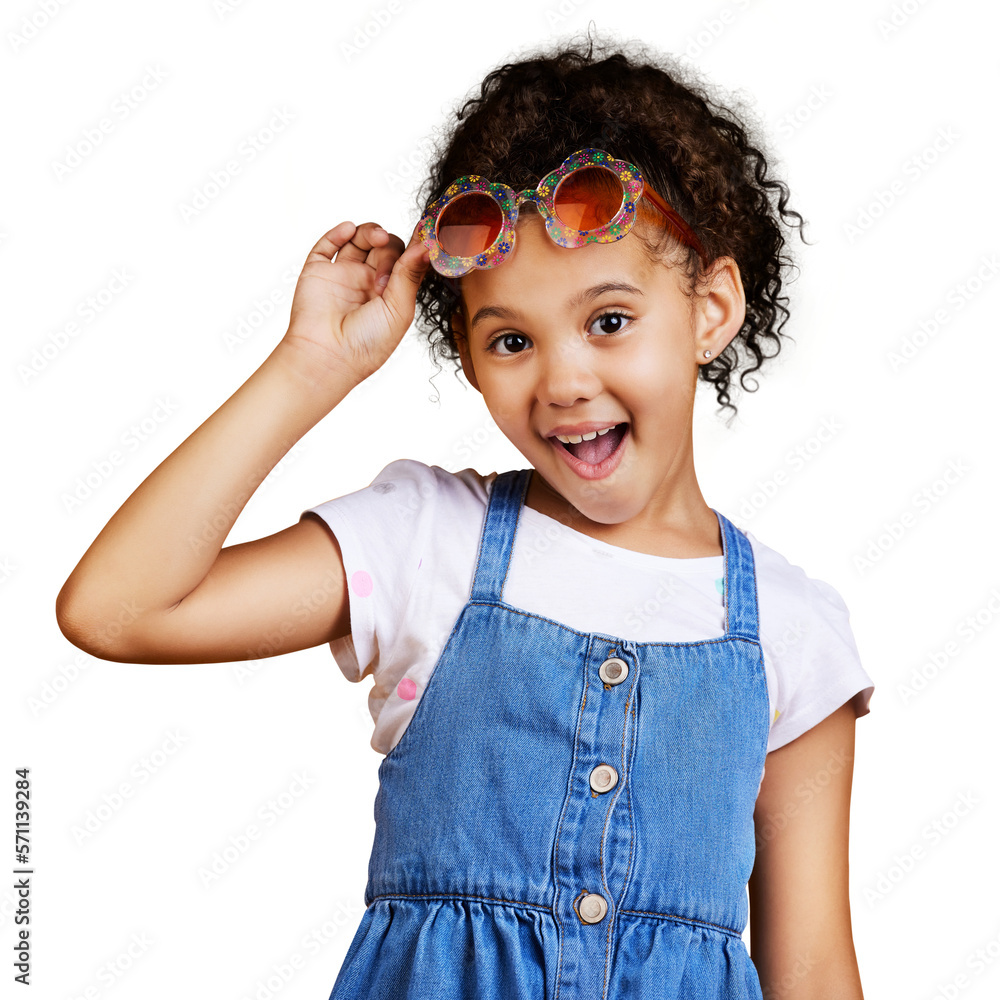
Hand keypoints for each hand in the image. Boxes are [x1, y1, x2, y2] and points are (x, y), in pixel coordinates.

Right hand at [282, 220, 431, 383]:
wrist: (328, 357)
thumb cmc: (367, 344)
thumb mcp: (399, 310)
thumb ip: (410, 275)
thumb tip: (426, 246)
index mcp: (391, 295)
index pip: (405, 261)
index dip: (413, 247)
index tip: (424, 231)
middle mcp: (368, 283)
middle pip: (385, 247)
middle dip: (390, 248)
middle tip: (386, 272)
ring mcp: (343, 275)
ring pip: (359, 240)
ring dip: (371, 232)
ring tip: (377, 239)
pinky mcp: (318, 271)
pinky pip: (328, 245)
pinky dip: (338, 232)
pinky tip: (349, 229)